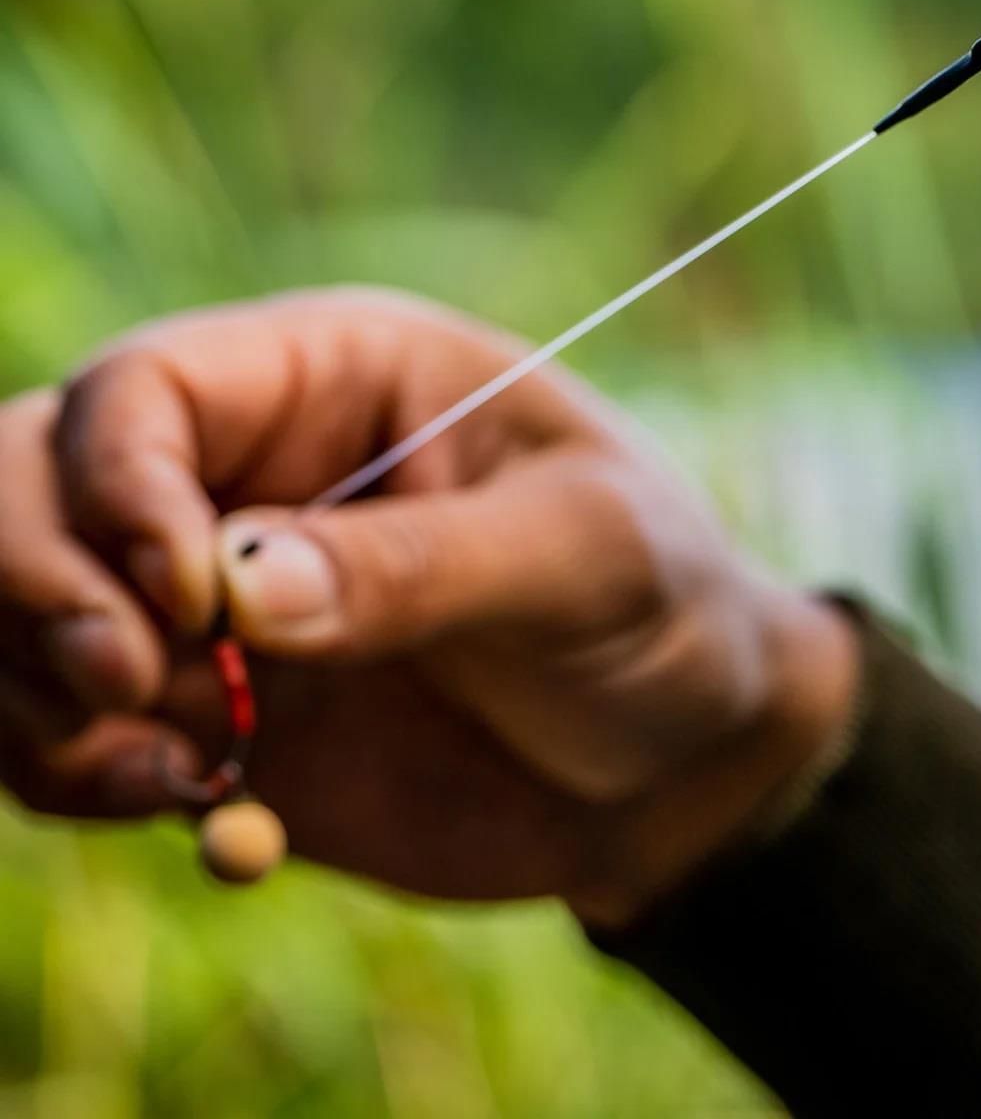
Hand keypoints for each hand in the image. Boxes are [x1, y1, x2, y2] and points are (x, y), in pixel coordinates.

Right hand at [0, 291, 855, 923]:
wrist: (684, 755)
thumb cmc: (661, 601)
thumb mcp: (586, 555)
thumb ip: (421, 566)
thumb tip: (236, 593)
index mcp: (335, 376)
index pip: (143, 389)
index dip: (118, 487)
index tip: (187, 603)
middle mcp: (247, 474)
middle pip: (32, 481)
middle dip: (35, 585)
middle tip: (129, 688)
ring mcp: (213, 603)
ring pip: (23, 619)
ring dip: (45, 708)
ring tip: (184, 775)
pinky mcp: (212, 719)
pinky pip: (76, 746)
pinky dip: (98, 795)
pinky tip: (239, 836)